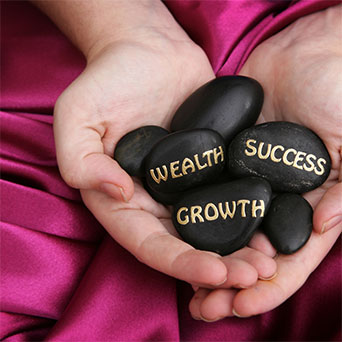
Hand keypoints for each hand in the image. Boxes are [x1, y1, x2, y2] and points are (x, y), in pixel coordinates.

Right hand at [52, 1, 276, 289]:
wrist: (147, 49)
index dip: (180, 263)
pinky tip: (273, 225)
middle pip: (186, 245)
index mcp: (122, 199)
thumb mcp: (75, 116)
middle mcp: (154, 199)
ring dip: (240, 249)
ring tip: (269, 262)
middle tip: (256, 275)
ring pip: (212, 227)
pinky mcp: (209, 164)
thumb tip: (117, 190)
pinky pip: (229, 194)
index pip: (149, 243)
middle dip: (219, 267)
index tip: (215, 273)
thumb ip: (79, 160)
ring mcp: (185, 184)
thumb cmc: (106, 81)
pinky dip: (250, 215)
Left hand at [189, 4, 341, 319]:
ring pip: (221, 229)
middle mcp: (271, 199)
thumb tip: (323, 229)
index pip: (287, 259)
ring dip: (204, 258)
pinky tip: (173, 235)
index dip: (267, 286)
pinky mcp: (221, 157)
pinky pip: (203, 191)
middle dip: (227, 281)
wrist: (308, 51)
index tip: (242, 305)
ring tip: (185, 285)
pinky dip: (191, 215)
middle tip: (204, 306)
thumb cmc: (340, 92)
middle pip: (248, 252)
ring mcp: (243, 180)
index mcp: (303, 206)